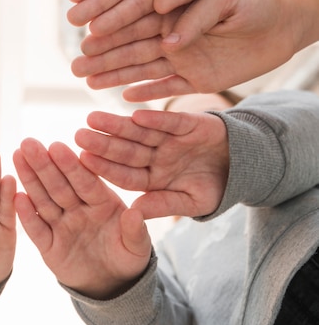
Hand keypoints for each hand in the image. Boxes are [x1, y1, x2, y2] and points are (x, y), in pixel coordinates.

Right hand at [14, 138, 150, 298]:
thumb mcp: (137, 249)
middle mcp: (79, 209)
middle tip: (28, 142)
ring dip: (29, 179)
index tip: (57, 146)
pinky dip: (25, 215)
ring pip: (43, 200)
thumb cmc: (128, 258)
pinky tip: (15, 197)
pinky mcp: (49, 245)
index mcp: (102, 203)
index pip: (84, 181)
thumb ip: (136, 233)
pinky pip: (36, 229)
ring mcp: (62, 225)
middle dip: (43, 164)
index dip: (70, 165)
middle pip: (59, 184)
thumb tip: (134, 214)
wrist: (112, 285)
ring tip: (17, 156)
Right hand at [71, 0, 298, 100]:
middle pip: (131, 48)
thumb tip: (169, 41)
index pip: (136, 22)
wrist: (284, 23)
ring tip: (88, 83)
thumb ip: (197, 15)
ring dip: (115, 76)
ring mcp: (183, 59)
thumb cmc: (256, 2)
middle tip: (74, 66)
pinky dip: (147, 93)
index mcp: (174, 12)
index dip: (110, 31)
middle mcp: (172, 36)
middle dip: (103, 57)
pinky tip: (124, 99)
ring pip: (142, 69)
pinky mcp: (198, 79)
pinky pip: (168, 87)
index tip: (84, 38)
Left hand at [75, 110, 228, 218]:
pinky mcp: (188, 123)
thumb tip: (134, 212)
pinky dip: (155, 117)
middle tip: (78, 135)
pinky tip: (136, 113)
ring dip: (117, 125)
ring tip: (93, 117)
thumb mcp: (191, 202)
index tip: (83, 161)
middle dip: (103, 143)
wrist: (245, 166)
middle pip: (125, 150)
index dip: (104, 168)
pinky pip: (169, 120)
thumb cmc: (214, 187)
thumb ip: (164, 204)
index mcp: (152, 177)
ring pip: (139, 131)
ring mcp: (169, 139)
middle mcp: (156, 156)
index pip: (124, 174)